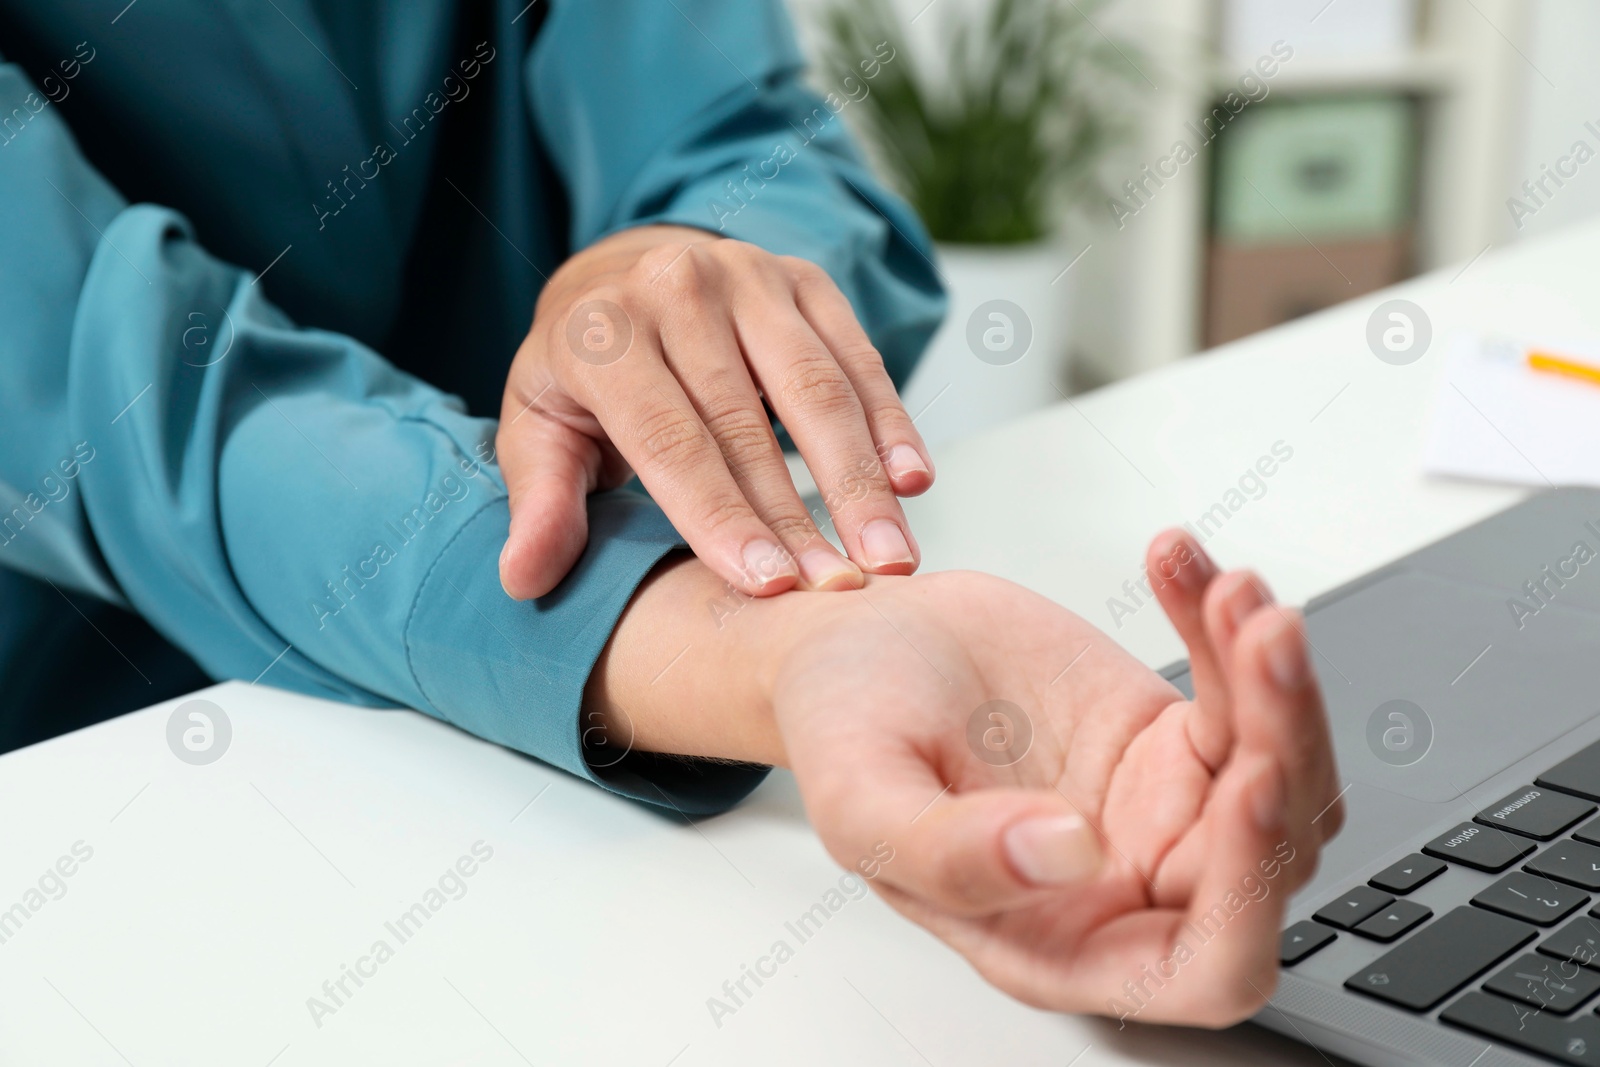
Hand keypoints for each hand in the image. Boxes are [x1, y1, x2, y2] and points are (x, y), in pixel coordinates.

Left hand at [497, 225, 933, 599]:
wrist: (623, 271)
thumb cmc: (585, 372)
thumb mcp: (540, 428)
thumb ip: (540, 502)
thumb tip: (523, 580)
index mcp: (604, 332)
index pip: (671, 438)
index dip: (720, 516)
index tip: (768, 586)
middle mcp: (679, 289)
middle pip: (749, 423)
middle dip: (799, 517)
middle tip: (839, 594)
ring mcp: (749, 276)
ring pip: (818, 388)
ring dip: (861, 479)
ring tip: (891, 558)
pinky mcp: (804, 281)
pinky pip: (858, 357)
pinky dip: (891, 421)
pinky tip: (913, 481)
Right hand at [588, 530, 1342, 1025]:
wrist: (854, 638)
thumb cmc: (844, 727)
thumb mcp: (861, 796)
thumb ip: (948, 852)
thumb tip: (1071, 858)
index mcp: (1059, 940)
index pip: (1204, 967)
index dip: (1248, 897)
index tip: (1248, 784)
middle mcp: (1126, 887)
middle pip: (1269, 853)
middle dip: (1283, 741)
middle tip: (1260, 639)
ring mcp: (1161, 811)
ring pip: (1283, 773)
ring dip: (1279, 681)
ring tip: (1230, 591)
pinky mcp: (1174, 736)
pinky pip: (1244, 693)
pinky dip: (1228, 626)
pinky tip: (1187, 568)